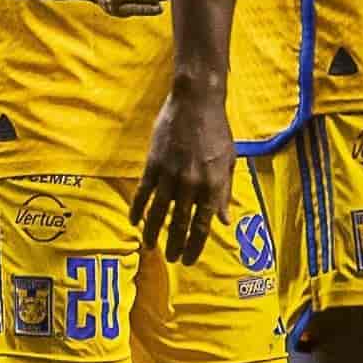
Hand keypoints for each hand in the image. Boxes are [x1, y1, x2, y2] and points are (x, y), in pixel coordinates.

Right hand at [136, 78, 233, 268]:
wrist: (197, 103)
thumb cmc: (217, 131)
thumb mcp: (229, 162)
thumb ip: (224, 193)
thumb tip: (225, 221)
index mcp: (213, 185)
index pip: (204, 225)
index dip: (195, 245)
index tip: (188, 259)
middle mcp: (192, 184)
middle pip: (181, 223)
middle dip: (175, 244)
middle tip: (171, 259)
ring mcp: (171, 174)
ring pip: (159, 212)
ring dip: (153, 231)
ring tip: (150, 245)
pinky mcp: (153, 164)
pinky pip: (144, 192)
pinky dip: (137, 208)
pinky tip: (133, 220)